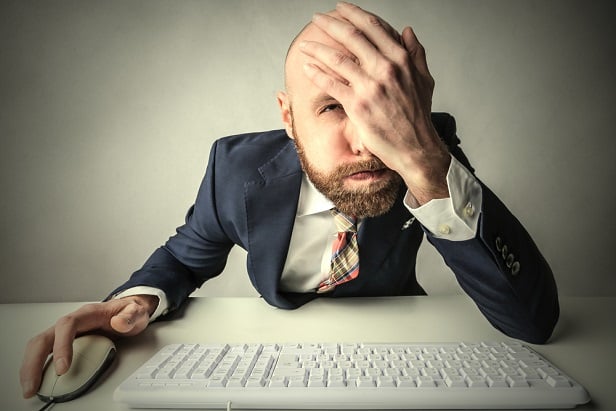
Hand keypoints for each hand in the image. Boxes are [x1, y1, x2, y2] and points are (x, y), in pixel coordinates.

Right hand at [20, 294, 157, 398]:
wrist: (129, 311)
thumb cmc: (128, 312)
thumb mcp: (136, 312)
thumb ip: (130, 317)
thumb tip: (119, 323)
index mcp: (87, 314)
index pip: (66, 326)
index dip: (61, 346)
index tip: (62, 368)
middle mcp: (71, 323)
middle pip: (44, 338)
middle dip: (34, 362)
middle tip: (32, 386)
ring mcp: (65, 334)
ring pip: (39, 347)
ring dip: (30, 368)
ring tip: (29, 389)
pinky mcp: (64, 344)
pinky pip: (45, 354)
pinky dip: (37, 369)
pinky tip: (37, 383)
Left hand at [300, 2, 450, 204]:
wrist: (416, 147)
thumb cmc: (418, 116)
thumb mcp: (424, 79)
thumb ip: (416, 52)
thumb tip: (407, 31)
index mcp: (401, 58)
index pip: (373, 27)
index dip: (353, 13)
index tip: (340, 8)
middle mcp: (386, 68)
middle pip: (352, 37)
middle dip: (330, 24)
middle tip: (317, 18)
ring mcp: (370, 86)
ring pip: (338, 59)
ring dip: (317, 48)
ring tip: (305, 43)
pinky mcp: (357, 105)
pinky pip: (331, 84)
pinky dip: (317, 74)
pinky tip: (307, 68)